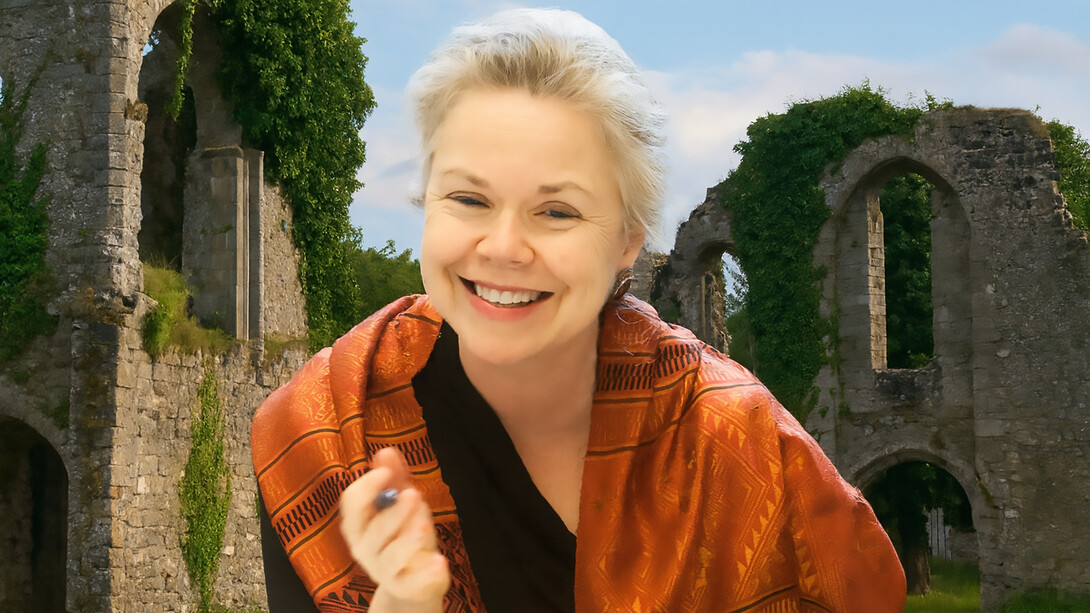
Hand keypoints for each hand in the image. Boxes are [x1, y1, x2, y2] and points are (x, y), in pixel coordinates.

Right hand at [339, 447, 450, 611]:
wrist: (411, 580)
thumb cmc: (403, 534)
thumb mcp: (402, 502)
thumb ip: (395, 477)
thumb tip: (384, 451)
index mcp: (359, 524)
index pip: (352, 504)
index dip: (366, 487)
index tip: (385, 472)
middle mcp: (365, 548)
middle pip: (373, 531)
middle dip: (392, 513)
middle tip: (413, 494)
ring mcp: (384, 570)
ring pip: (391, 556)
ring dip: (407, 540)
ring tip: (425, 524)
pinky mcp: (405, 587)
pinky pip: (412, 583)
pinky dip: (426, 573)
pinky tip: (439, 561)